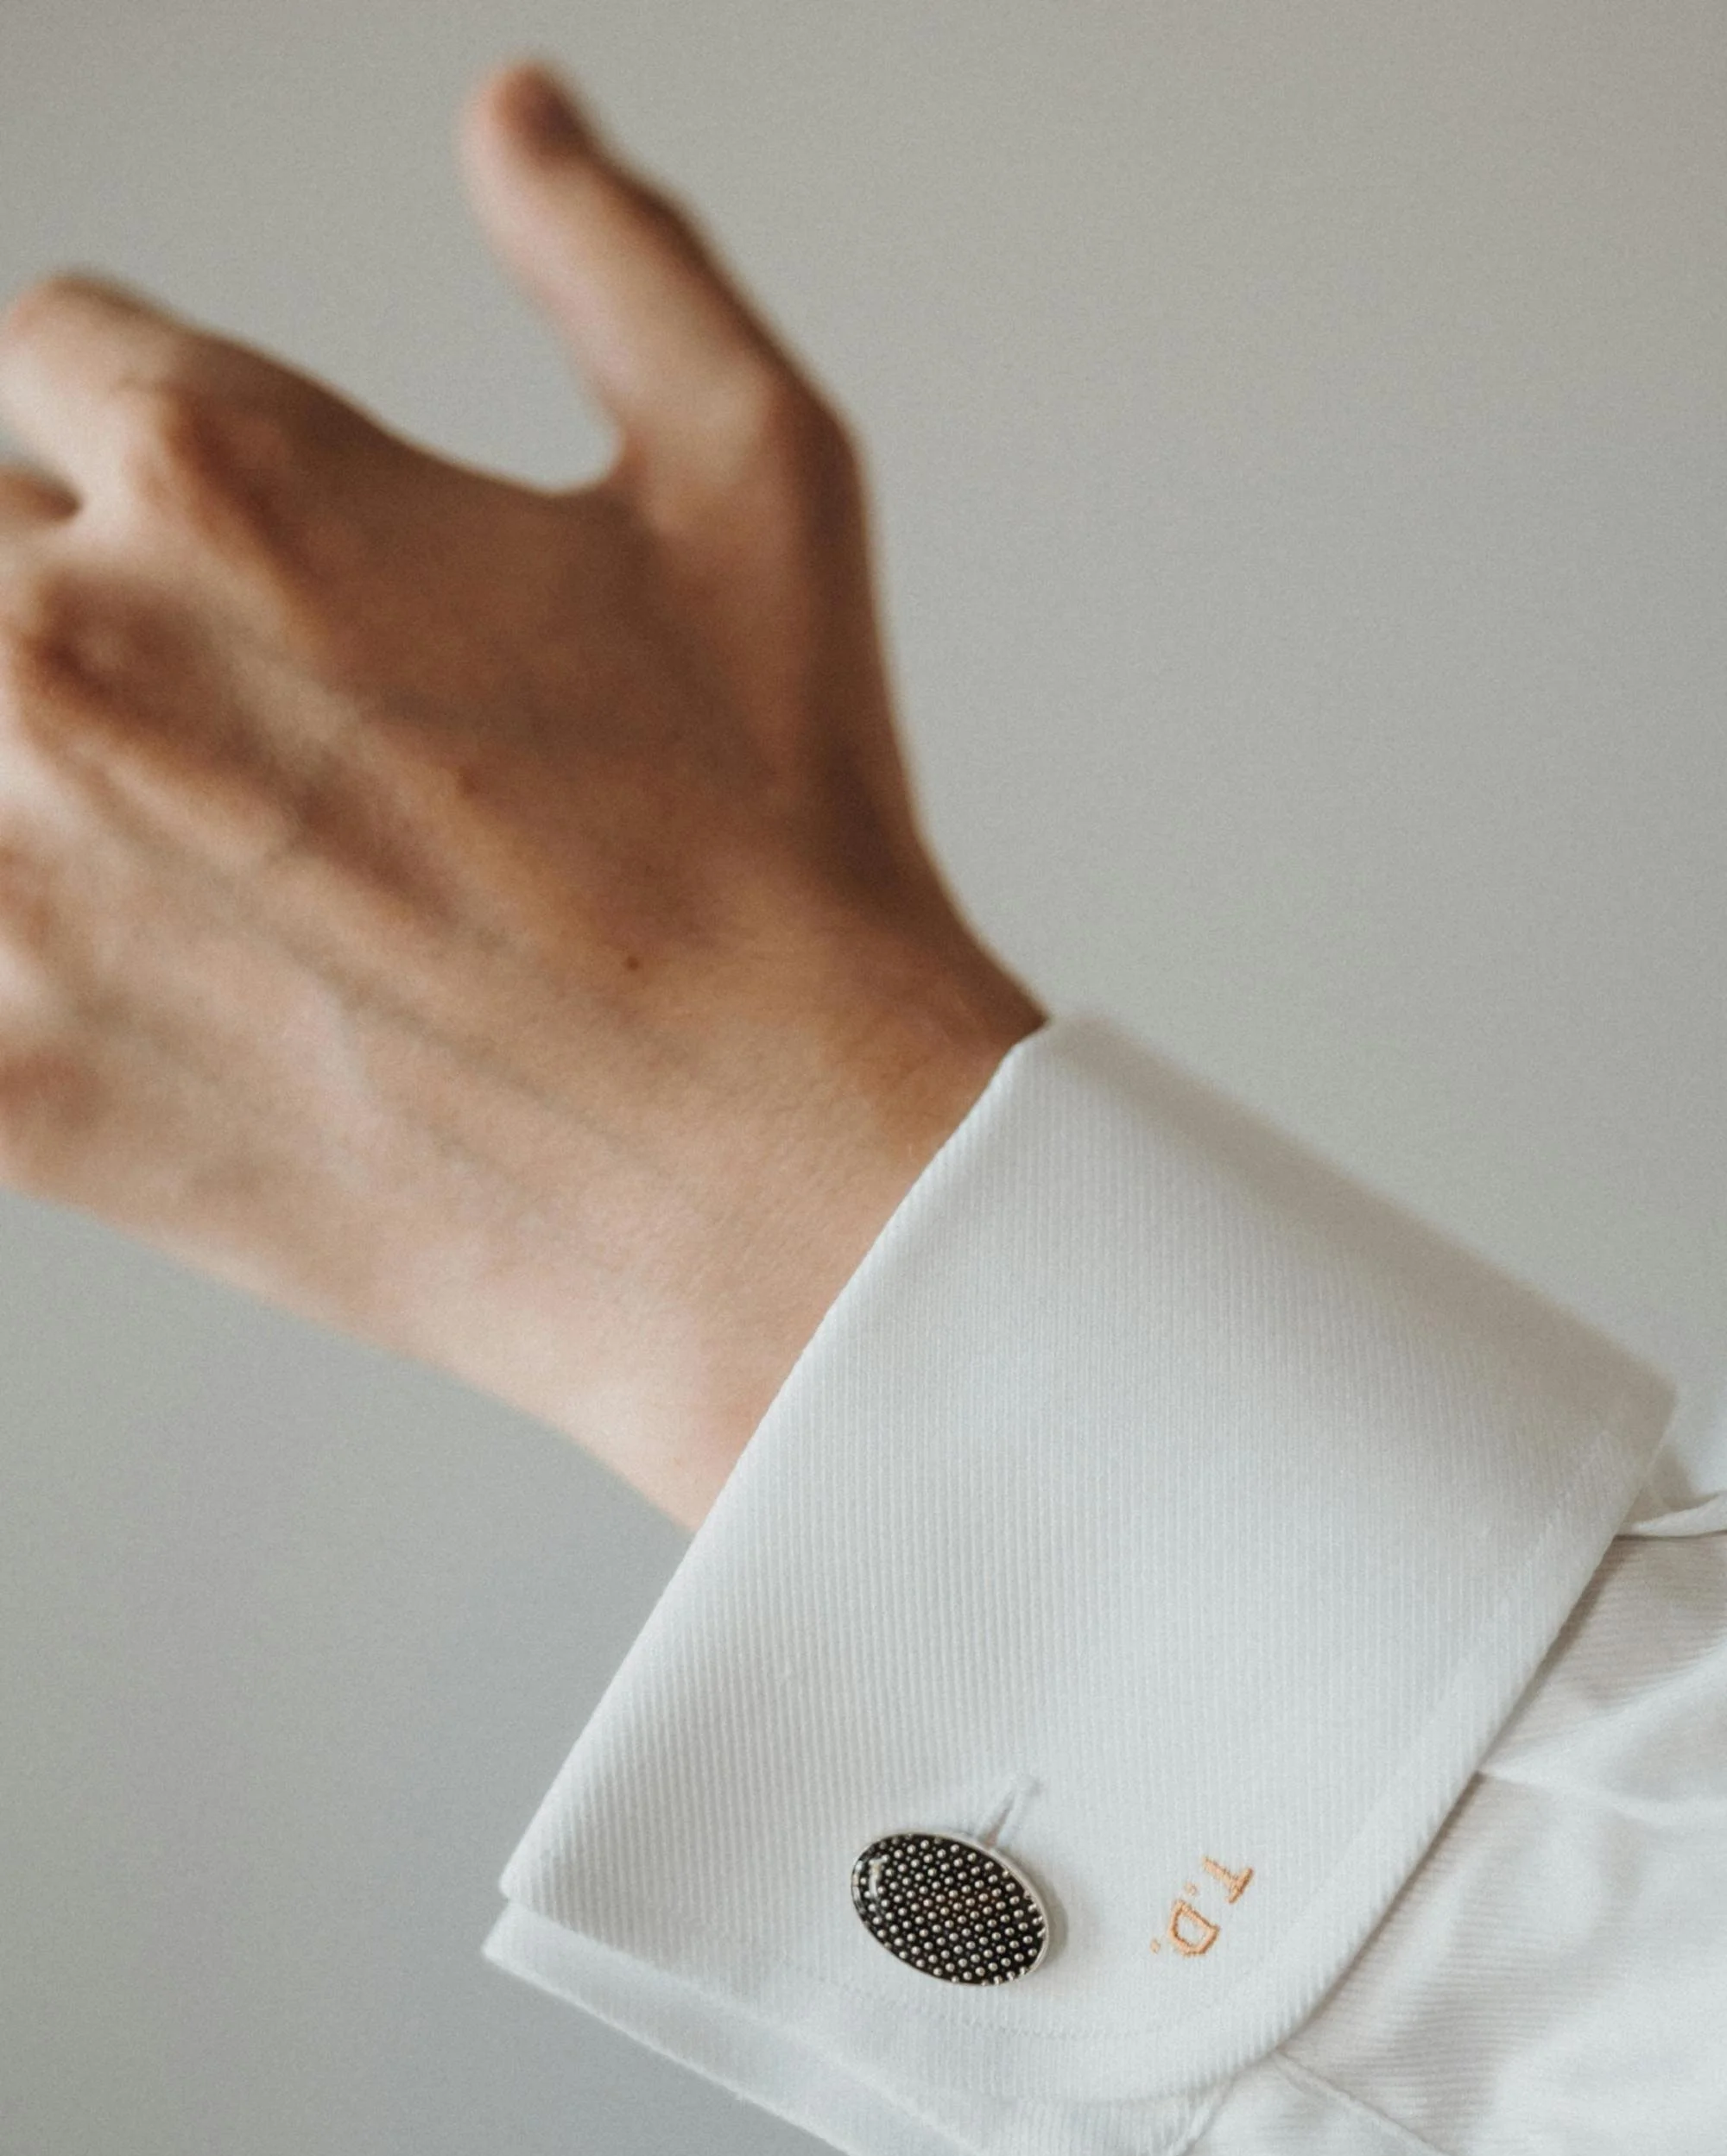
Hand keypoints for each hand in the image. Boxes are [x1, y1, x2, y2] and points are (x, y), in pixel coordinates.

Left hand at [0, 61, 1043, 1526]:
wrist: (780, 1182)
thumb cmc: (783, 853)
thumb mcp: (757, 481)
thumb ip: (611, 258)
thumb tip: (513, 119)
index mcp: (225, 467)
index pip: (53, 355)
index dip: (164, 440)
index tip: (249, 553)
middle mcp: (73, 649)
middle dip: (91, 601)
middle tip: (262, 736)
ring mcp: (18, 879)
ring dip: (50, 782)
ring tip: (223, 870)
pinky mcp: (14, 1078)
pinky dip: (13, 965)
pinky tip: (127, 980)